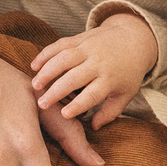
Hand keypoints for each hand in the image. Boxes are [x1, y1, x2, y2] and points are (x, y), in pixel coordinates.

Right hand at [29, 14, 155, 128]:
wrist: (132, 38)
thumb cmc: (127, 72)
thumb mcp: (125, 94)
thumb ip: (110, 112)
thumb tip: (94, 127)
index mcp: (110, 79)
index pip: (92, 94)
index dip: (78, 105)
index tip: (64, 115)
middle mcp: (98, 63)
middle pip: (74, 78)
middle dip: (56, 91)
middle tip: (42, 104)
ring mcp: (88, 48)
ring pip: (64, 59)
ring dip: (47, 71)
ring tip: (35, 86)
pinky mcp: (79, 38)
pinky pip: (60, 44)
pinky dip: (45, 53)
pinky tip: (34, 65)